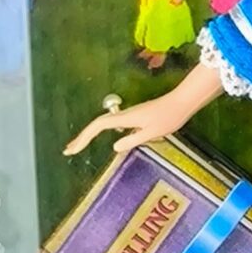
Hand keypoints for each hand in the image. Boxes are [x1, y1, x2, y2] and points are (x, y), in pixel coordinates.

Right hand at [65, 59, 223, 160]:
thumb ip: (133, 140)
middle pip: (96, 125)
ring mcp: (129, 115)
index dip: (84, 138)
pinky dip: (102, 131)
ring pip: (103, 124)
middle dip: (82, 137)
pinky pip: (112, 124)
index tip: (72, 149)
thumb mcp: (152, 133)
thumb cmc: (169, 117)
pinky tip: (104, 139)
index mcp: (125, 119)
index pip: (98, 127)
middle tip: (69, 150)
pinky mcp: (135, 116)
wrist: (182, 102)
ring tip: (79, 145)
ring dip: (90, 134)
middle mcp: (124, 115)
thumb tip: (114, 147)